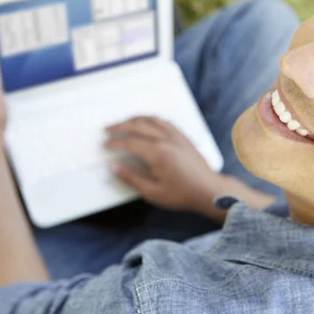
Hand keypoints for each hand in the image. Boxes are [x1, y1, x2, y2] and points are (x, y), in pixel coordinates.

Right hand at [104, 116, 221, 213]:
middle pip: (138, 126)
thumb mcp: (153, 193)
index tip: (105, 144)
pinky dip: (151, 119)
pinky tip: (146, 122)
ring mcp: (176, 136)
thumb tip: (113, 167)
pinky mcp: (183, 136)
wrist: (208, 190)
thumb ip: (131, 178)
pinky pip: (164, 121)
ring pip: (151, 119)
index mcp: (158, 154)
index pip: (130, 142)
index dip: (115, 142)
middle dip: (120, 126)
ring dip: (134, 119)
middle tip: (108, 129)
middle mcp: (167, 140)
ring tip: (123, 123)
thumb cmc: (182, 194)